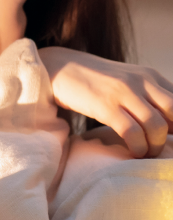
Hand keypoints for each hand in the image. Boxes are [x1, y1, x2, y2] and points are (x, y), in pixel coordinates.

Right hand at [41, 47, 172, 156]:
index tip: (170, 137)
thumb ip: (149, 97)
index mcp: (150, 76)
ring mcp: (122, 92)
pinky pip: (132, 132)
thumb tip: (170, 126)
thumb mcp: (127, 81)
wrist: (58, 68)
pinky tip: (133, 151)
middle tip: (160, 146)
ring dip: (155, 145)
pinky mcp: (104, 105)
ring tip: (145, 151)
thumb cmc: (94, 81)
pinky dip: (138, 147)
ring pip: (157, 126)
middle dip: (171, 136)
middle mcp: (140, 81)